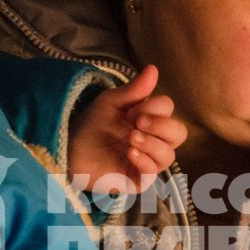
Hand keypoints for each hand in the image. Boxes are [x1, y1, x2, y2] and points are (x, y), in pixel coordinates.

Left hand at [67, 64, 185, 198]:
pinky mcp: (138, 180)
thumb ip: (134, 89)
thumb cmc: (92, 125)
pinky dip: (144, 160)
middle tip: (137, 122)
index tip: (131, 110)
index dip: (153, 107)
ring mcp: (148, 161)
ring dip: (151, 143)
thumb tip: (154, 69)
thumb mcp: (111, 102)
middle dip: (161, 125)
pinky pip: (153, 173)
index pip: (168, 109)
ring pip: (169, 155)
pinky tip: (129, 152)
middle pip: (179, 133)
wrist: (70, 149)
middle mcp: (154, 141)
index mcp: (150, 119)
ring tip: (130, 138)